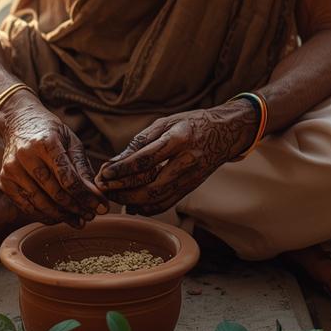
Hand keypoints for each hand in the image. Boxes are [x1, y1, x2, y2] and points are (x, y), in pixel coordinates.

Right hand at [0, 94, 107, 226]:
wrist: (18, 122)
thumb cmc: (49, 132)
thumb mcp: (71, 142)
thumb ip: (82, 168)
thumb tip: (96, 195)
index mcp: (46, 143)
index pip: (68, 179)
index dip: (85, 197)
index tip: (100, 207)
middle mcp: (26, 156)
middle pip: (55, 193)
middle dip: (76, 208)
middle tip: (91, 216)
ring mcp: (12, 169)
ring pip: (40, 203)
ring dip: (62, 216)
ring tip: (78, 220)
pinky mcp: (5, 181)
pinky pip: (26, 205)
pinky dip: (44, 214)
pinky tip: (59, 216)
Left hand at [95, 100, 256, 215]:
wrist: (225, 133)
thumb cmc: (191, 123)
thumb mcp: (165, 122)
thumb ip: (140, 142)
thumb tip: (114, 161)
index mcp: (179, 139)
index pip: (146, 159)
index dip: (123, 169)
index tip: (104, 174)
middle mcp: (187, 161)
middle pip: (151, 186)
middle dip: (124, 191)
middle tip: (105, 189)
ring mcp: (191, 178)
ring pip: (158, 199)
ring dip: (132, 201)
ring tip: (114, 196)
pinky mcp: (191, 188)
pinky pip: (166, 203)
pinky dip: (147, 207)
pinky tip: (132, 203)